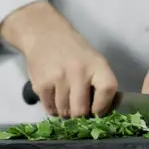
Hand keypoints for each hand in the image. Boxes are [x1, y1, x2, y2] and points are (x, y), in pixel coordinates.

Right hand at [0, 1, 116, 116]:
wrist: (44, 34)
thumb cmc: (74, 50)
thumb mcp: (94, 60)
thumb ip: (99, 83)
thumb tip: (102, 112)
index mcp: (97, 65)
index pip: (107, 90)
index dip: (103, 106)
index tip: (97, 111)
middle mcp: (79, 71)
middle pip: (81, 110)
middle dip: (80, 115)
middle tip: (78, 109)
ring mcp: (58, 78)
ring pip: (64, 112)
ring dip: (66, 112)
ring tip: (66, 102)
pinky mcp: (41, 84)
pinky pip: (49, 109)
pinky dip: (53, 109)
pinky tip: (55, 99)